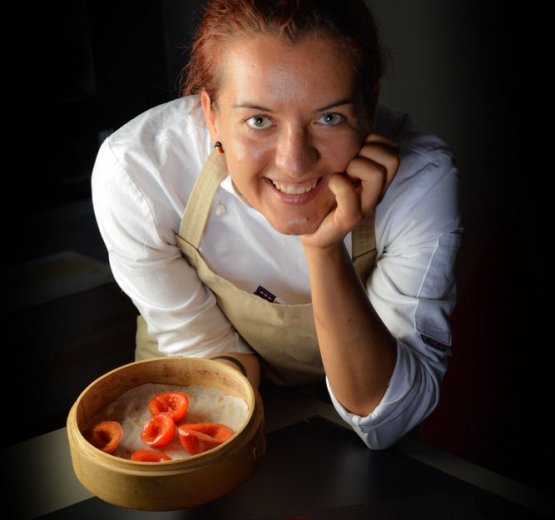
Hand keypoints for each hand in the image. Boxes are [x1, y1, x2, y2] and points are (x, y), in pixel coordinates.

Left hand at [300, 133, 398, 248]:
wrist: (313, 232)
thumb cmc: (324, 196)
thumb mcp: (337, 167)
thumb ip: (347, 150)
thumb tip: (344, 119)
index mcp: (376, 178)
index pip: (393, 148)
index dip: (375, 140)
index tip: (354, 149)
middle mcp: (376, 191)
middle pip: (393, 158)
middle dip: (368, 151)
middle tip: (348, 161)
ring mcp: (365, 206)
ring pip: (378, 173)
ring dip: (355, 165)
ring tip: (340, 172)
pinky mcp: (349, 219)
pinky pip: (351, 196)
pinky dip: (339, 184)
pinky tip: (330, 183)